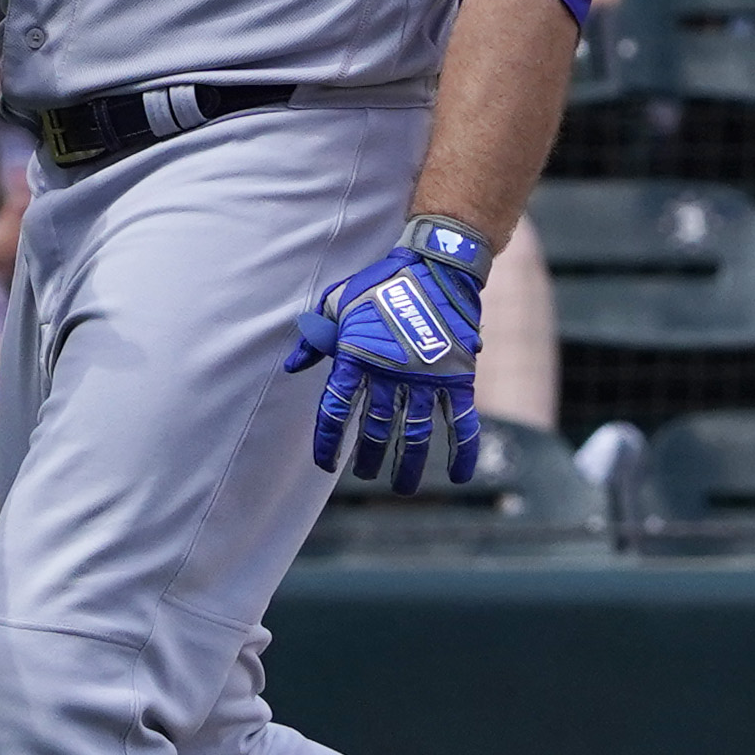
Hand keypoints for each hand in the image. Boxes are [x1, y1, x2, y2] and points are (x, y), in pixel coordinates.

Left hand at [282, 246, 483, 493]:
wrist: (433, 267)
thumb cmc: (379, 284)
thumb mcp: (337, 302)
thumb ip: (316, 338)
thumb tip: (292, 366)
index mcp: (356, 356)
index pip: (335, 408)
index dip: (328, 439)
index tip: (324, 462)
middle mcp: (389, 373)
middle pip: (374, 427)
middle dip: (367, 456)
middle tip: (363, 473)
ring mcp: (426, 378)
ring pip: (414, 434)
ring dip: (407, 463)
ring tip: (400, 487)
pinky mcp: (457, 378)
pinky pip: (462, 422)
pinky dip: (462, 451)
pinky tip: (458, 475)